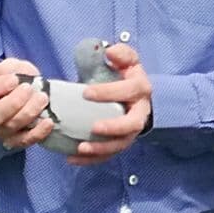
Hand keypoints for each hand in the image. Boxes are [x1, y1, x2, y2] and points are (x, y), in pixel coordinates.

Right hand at [0, 58, 53, 150]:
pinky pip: (24, 140)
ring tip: (42, 97)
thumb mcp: (13, 68)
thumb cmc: (21, 80)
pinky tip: (48, 121)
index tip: (14, 79)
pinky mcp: (15, 141)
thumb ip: (1, 68)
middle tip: (28, 89)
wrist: (38, 93)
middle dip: (13, 102)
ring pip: (11, 126)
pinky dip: (38, 132)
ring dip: (29, 112)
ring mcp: (0, 131)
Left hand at [70, 43, 153, 164]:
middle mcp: (140, 112)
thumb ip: (121, 54)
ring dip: (102, 149)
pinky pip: (109, 154)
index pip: (129, 91)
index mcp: (140, 90)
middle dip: (113, 127)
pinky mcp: (122, 141)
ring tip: (81, 149)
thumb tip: (111, 52)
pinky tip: (72, 159)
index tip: (86, 93)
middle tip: (94, 128)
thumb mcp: (128, 60)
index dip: (109, 93)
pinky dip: (92, 159)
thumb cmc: (128, 76)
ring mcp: (132, 130)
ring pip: (121, 144)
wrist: (138, 95)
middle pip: (132, 125)